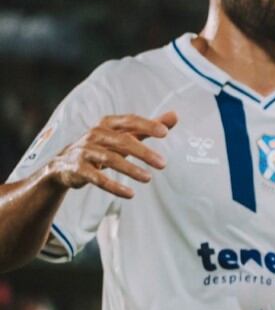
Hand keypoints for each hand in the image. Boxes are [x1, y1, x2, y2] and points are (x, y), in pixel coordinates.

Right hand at [46, 112, 177, 198]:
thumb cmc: (103, 147)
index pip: (130, 121)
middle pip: (123, 141)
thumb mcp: (124, 136)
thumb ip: (148, 128)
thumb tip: (175, 116)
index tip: (165, 133)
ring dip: (131, 169)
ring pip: (110, 159)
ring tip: (148, 178)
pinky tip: (130, 194)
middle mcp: (95, 134)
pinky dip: (114, 186)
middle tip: (163, 164)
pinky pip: (98, 178)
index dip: (147, 125)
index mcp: (108, 124)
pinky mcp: (78, 168)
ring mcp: (85, 151)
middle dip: (144, 152)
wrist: (65, 164)